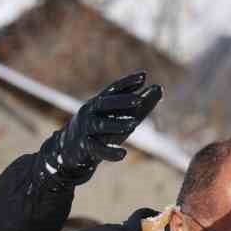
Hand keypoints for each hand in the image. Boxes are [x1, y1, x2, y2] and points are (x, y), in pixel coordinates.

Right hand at [38, 72, 164, 180]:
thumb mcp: (120, 116)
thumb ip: (140, 104)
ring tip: (134, 124)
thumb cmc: (102, 129)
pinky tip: (122, 154)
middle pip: (104, 103)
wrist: (71, 150)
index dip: (128, 82)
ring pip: (101, 125)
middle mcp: (91, 112)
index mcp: (100, 102)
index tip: (143, 76)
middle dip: (121, 101)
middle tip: (139, 100)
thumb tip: (159, 88)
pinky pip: (97, 149)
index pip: (113, 89)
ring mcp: (86, 129)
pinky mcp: (84, 147)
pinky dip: (110, 152)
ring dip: (117, 124)